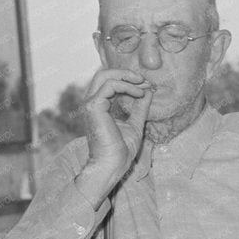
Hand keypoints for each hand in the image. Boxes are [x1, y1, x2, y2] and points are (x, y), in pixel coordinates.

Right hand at [77, 67, 153, 204]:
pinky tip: (139, 94)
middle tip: (145, 80)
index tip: (148, 86)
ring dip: (128, 77)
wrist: (113, 165)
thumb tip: (148, 92)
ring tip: (144, 86)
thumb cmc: (121, 150)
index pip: (110, 82)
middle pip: (104, 73)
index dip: (129, 80)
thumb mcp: (135, 123)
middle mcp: (92, 102)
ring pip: (105, 75)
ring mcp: (90, 103)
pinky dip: (127, 86)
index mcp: (99, 105)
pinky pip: (110, 86)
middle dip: (126, 74)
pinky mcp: (93, 107)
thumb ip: (139, 107)